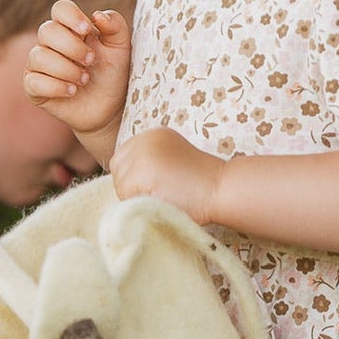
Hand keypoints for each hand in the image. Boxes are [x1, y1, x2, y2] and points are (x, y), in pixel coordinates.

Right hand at [24, 0, 130, 145]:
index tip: (87, 30)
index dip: (71, 16)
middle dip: (71, 47)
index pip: (60, 9)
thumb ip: (115, 26)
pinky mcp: (34, 88)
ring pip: (39, 56)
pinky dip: (55, 86)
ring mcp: (39, 65)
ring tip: (84, 80)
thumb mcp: (121, 48)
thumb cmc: (112, 75)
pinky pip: (33, 81)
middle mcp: (51, 43)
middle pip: (47, 31)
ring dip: (65, 69)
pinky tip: (72, 91)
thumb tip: (97, 15)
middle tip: (90, 61)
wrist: (109, 109)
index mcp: (70, 28)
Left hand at [109, 128, 224, 224]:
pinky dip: (138, 203)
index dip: (133, 178)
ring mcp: (142, 154)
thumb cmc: (203, 186)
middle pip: (118, 170)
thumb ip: (151, 165)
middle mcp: (145, 139)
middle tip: (157, 194)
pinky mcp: (141, 171)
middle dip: (131, 187)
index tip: (155, 187)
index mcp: (153, 135)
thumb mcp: (174, 163)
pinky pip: (125, 195)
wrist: (221, 188)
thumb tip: (126, 184)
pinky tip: (160, 200)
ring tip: (161, 197)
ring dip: (134, 197)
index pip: (123, 158)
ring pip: (120, 184)